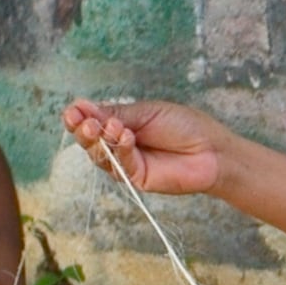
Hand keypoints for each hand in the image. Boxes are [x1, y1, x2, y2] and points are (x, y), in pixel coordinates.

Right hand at [63, 95, 231, 195]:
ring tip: (99, 126)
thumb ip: (116, 113)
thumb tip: (81, 106)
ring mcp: (126, 163)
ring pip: (100, 155)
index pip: (92, 121)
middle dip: (83, 129)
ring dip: (98, 139)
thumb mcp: (147, 112)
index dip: (80, 116)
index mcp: (121, 124)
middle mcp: (119, 144)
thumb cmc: (184, 126)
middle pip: (90, 141)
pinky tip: (125, 136)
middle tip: (81, 120)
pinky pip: (121, 165)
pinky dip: (120, 149)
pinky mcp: (136, 178)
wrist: (212, 148)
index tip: (73, 109)